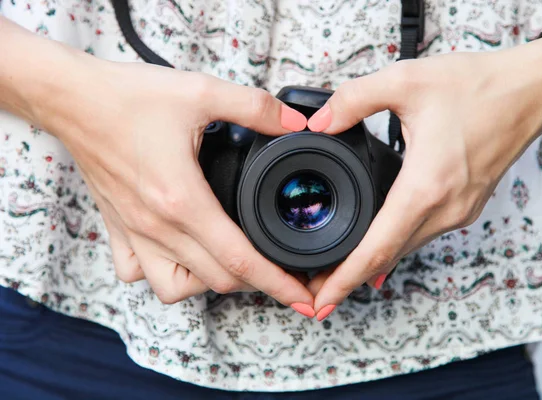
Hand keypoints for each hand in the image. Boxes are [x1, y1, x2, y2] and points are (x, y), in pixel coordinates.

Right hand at [25, 46, 314, 308]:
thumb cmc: (128, 98)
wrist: (72, 100)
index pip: (240, 260)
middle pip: (218, 280)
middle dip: (258, 283)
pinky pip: (139, 273)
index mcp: (183, 200)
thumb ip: (255, 107)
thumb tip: (294, 123)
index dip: (278, 284)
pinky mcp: (117, 229)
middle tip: (282, 271)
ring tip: (231, 261)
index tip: (303, 298)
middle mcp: (157, 227)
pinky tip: (181, 254)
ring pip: (176, 287)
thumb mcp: (202, 92)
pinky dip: (165, 273)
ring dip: (210, 282)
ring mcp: (134, 233)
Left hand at [304, 35, 541, 318]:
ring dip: (370, 262)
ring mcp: (458, 213)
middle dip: (348, 278)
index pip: (378, 248)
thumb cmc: (478, 88)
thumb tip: (320, 122)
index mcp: (426, 186)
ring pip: (405, 249)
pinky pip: (421, 235)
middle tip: (313, 288)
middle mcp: (444, 210)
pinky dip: (392, 245)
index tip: (321, 301)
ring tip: (335, 268)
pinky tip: (375, 243)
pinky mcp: (464, 207)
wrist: (531, 93)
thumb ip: (354, 100)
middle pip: (387, 258)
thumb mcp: (406, 81)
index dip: (344, 279)